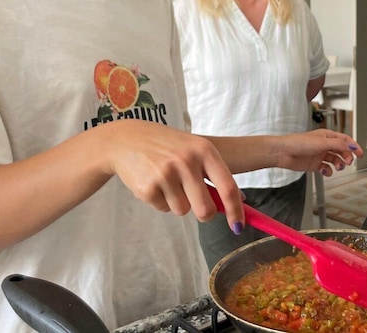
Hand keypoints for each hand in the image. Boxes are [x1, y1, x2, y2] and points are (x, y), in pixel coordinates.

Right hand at [101, 120, 243, 225]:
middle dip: (205, 214)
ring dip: (178, 203)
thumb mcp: (195, 149)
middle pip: (206, 209)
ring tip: (169, 182)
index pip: (228, 188)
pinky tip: (154, 183)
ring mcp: (165, 174)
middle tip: (198, 204)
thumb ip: (215, 173)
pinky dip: (161, 202)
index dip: (235, 211)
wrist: (127, 139)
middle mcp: (186, 161)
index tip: (238, 227)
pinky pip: (164, 209)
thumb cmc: (168, 146)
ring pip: (183, 211)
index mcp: (204, 150)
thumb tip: (239, 199)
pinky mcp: (147, 187)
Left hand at [275, 129, 362, 175]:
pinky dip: (328, 171)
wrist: (283, 153)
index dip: (354, 146)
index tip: (361, 154)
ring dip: (338, 164)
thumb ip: (338, 144)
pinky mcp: (314, 164)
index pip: (345, 140)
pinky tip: (325, 171)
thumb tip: (352, 146)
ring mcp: (319, 154)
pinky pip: (326, 168)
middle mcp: (324, 144)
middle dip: (347, 156)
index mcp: (327, 136)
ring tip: (337, 167)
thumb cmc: (298, 143)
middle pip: (342, 151)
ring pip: (335, 160)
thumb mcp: (322, 142)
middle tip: (348, 162)